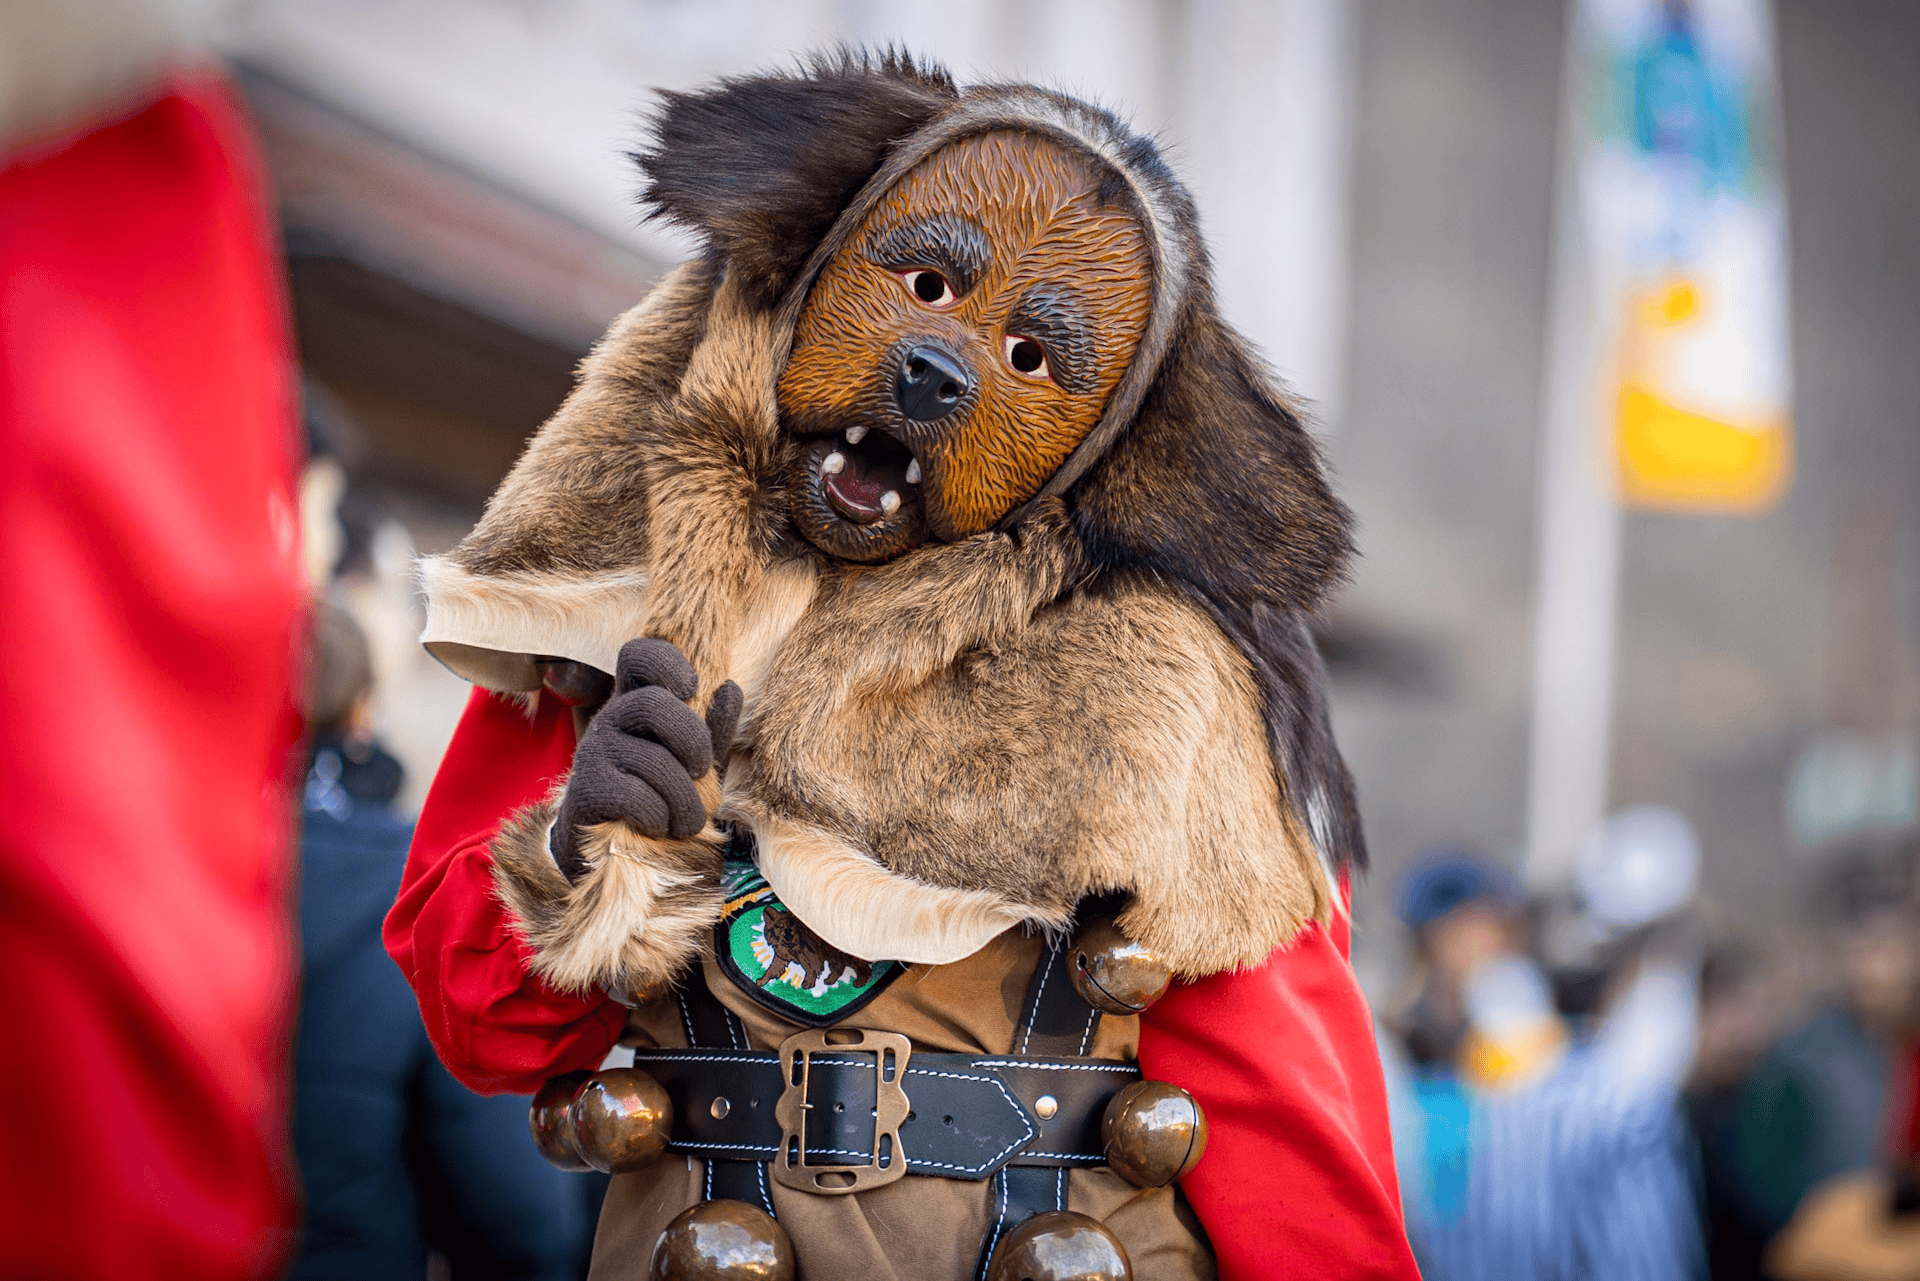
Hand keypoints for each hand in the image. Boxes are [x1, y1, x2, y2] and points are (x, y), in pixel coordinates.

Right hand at [551, 638, 741, 878]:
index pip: (638, 654)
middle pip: (653, 704)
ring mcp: (595, 750)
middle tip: (702, 770)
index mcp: (639, 700)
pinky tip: (659, 826)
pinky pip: (637, 797)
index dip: (666, 661)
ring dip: (686, 800)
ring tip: (689, 819)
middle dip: (693, 741)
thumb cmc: (662, 792)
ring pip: (655, 761)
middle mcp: (612, 717)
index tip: (691, 688)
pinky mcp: (587, 787)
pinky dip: (661, 818)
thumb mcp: (695, 760)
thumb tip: (730, 688)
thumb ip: (712, 728)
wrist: (613, 843)